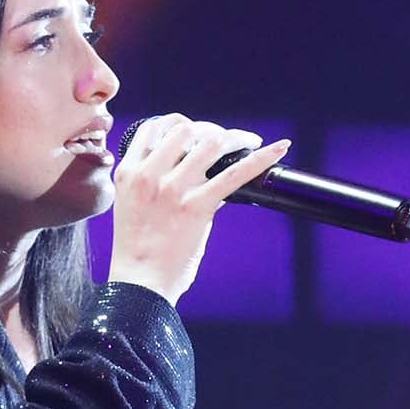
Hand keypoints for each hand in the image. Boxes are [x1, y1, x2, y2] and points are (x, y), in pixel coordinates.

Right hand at [107, 113, 289, 305]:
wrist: (140, 284)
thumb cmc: (138, 251)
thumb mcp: (131, 206)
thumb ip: (153, 183)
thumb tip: (193, 170)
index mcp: (129, 172)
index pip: (155, 127)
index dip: (179, 124)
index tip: (196, 133)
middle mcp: (149, 175)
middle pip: (186, 129)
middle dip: (210, 131)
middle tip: (227, 143)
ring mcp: (172, 189)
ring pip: (211, 142)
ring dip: (234, 139)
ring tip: (248, 144)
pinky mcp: (197, 207)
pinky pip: (235, 174)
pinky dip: (262, 158)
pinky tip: (280, 148)